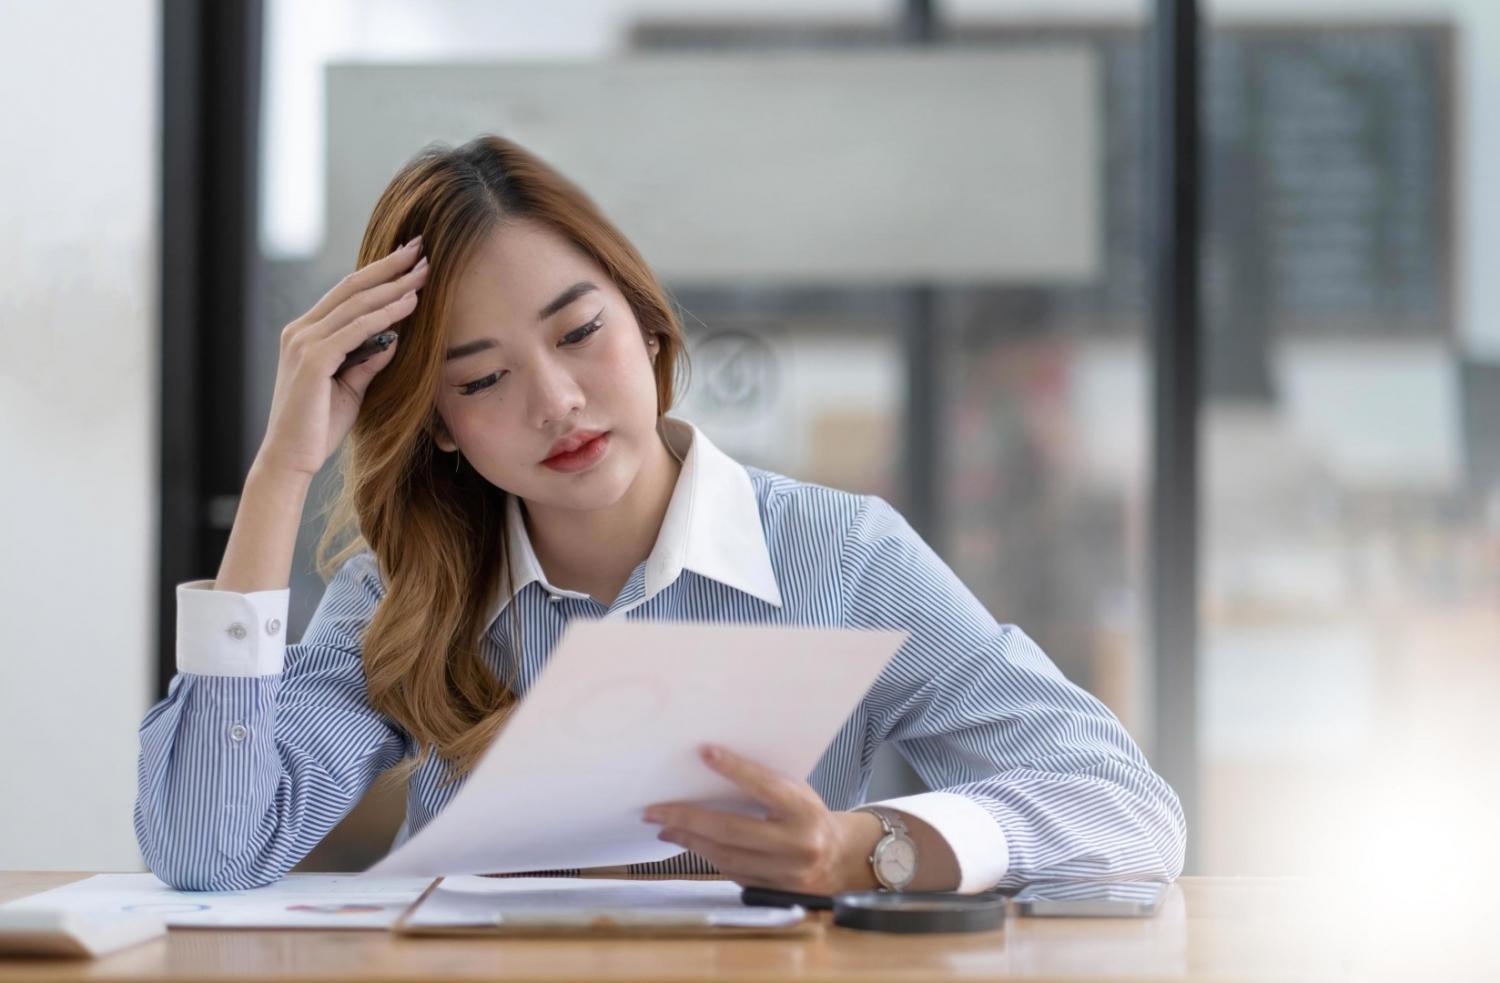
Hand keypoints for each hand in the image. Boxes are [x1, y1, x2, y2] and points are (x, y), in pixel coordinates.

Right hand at [256, 236, 429, 477]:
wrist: (290, 459)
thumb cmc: (318, 427)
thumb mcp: (351, 387)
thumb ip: (368, 360)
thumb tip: (395, 338)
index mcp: (306, 334)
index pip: (347, 293)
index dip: (379, 273)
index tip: (409, 259)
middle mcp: (301, 331)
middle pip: (352, 288)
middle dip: (390, 267)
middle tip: (422, 248)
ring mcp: (304, 343)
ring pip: (357, 304)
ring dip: (394, 286)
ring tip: (425, 272)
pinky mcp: (313, 360)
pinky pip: (357, 330)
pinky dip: (386, 315)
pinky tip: (410, 305)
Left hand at [642, 744, 883, 894]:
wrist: (841, 859)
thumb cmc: (809, 816)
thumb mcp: (797, 792)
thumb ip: (764, 786)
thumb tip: (710, 769)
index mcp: (803, 810)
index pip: (764, 786)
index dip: (734, 768)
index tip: (704, 752)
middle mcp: (797, 843)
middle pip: (731, 830)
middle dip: (687, 818)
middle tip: (655, 810)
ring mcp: (785, 873)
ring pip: (725, 856)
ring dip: (689, 840)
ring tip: (664, 827)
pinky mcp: (773, 892)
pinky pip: (731, 872)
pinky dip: (707, 856)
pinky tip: (689, 843)